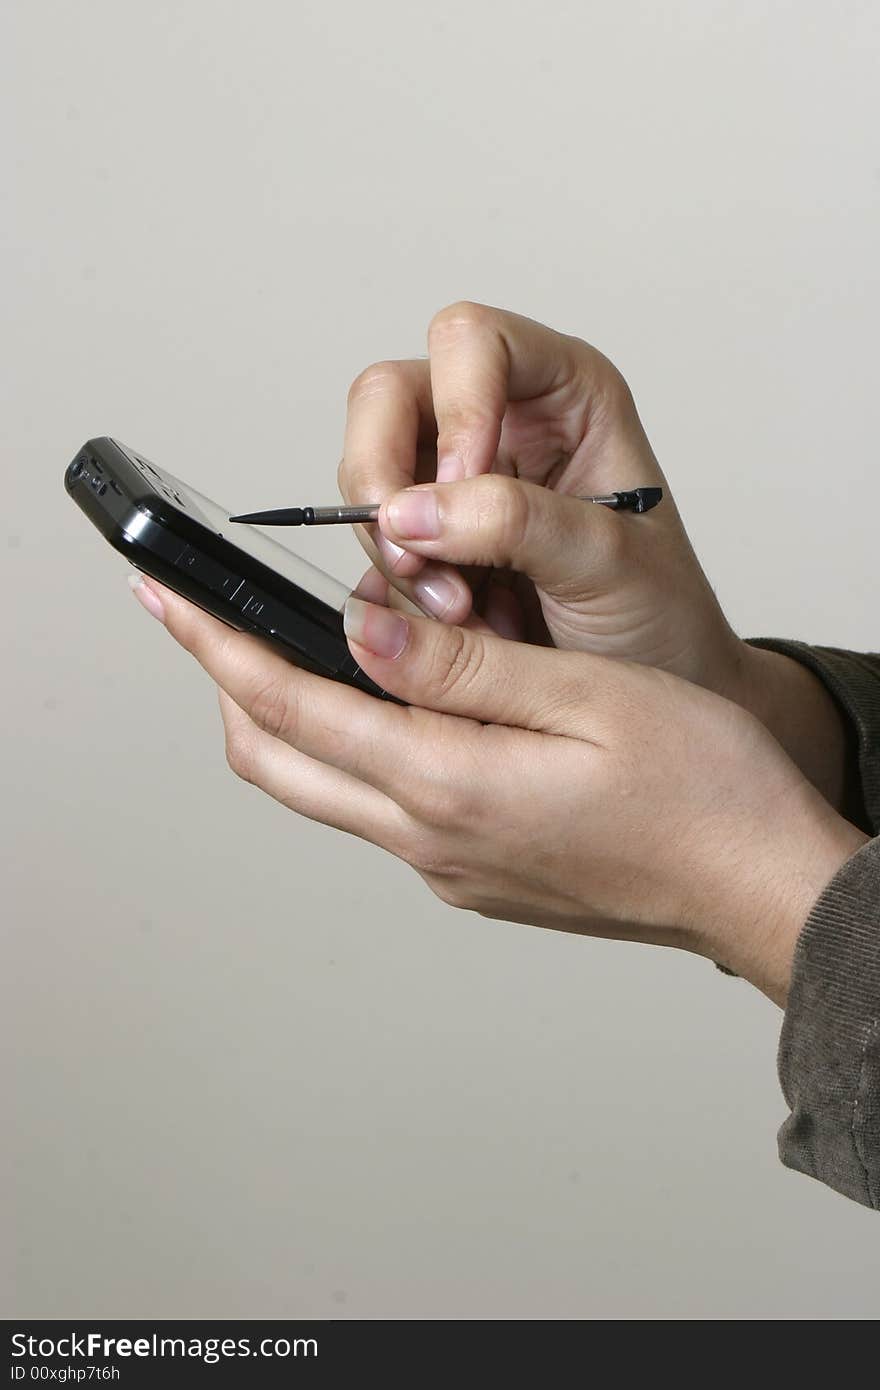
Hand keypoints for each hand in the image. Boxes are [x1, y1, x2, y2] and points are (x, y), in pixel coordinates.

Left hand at [132, 576, 866, 1005]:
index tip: (165, 595)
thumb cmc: (703, 789)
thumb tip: (358, 632)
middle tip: (199, 615)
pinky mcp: (472, 874)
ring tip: (273, 646)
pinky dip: (347, 747)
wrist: (757, 886)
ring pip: (320, 788)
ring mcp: (447, 867)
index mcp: (450, 787)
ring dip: (281, 717)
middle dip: (224, 683)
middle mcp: (431, 840)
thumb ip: (462, 669)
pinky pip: (376, 807)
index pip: (293, 706)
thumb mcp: (588, 697)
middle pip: (278, 761)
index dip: (218, 644)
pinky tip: (376, 703)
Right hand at [339, 299, 738, 687]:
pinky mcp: (423, 544)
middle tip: (416, 559)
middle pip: (387, 399)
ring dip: (395, 551)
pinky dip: (392, 593)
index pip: (473, 340)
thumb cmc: (658, 612)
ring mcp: (450, 484)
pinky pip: (370, 549)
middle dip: (386, 482)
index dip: (455, 406)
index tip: (463, 485)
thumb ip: (518, 523)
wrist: (647, 698)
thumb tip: (412, 512)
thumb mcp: (611, 562)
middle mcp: (498, 423)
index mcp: (562, 393)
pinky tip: (449, 627)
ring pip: (368, 477)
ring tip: (460, 611)